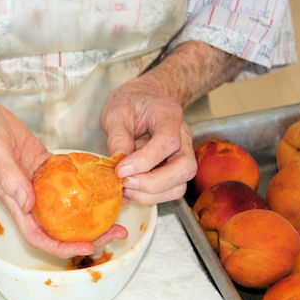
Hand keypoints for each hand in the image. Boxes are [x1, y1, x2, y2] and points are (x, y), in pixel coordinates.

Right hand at [0, 99, 126, 257]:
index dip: (63, 247)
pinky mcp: (44, 166)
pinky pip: (68, 179)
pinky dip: (86, 183)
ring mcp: (38, 183)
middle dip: (90, 234)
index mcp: (15, 202)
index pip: (40, 237)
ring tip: (120, 206)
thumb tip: (28, 205)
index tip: (89, 246)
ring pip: (69, 206)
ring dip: (93, 210)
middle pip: (61, 227)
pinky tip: (105, 180)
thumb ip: (10, 180)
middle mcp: (29, 198)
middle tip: (119, 230)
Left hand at [100, 85, 196, 202]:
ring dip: (151, 194)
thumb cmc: (129, 105)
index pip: (168, 141)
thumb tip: (118, 161)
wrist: (140, 103)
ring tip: (125, 187)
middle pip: (184, 168)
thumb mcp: (116, 113)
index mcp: (169, 114)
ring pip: (180, 185)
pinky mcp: (175, 169)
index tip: (121, 170)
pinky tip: (131, 189)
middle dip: (152, 183)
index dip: (145, 160)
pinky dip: (150, 196)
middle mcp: (183, 136)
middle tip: (124, 183)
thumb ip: (117, 136)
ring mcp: (182, 154)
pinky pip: (170, 190)